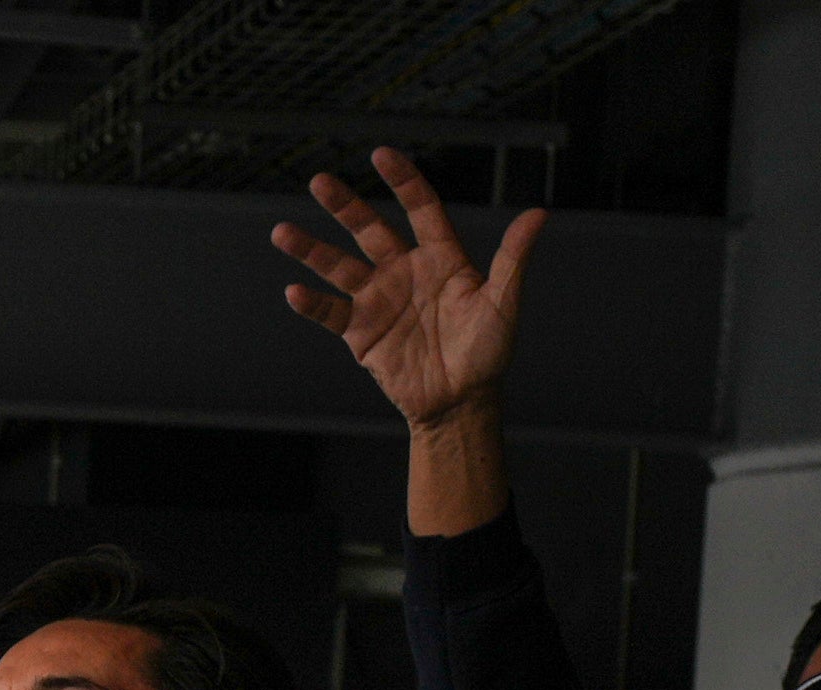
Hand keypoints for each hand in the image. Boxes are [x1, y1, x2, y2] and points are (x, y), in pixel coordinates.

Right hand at [273, 148, 544, 433]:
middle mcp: (404, 271)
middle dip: (344, 206)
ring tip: (282, 232)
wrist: (460, 402)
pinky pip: (331, 313)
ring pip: (339, 266)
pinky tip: (295, 291)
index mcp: (440, 257)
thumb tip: (539, 214)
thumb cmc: (487, 352)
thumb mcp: (503, 303)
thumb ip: (513, 258)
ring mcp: (378, 300)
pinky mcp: (360, 333)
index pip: (419, 208)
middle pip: (369, 229)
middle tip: (318, 181)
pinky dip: (312, 304)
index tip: (381, 155)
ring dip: (311, 250)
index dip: (402, 181)